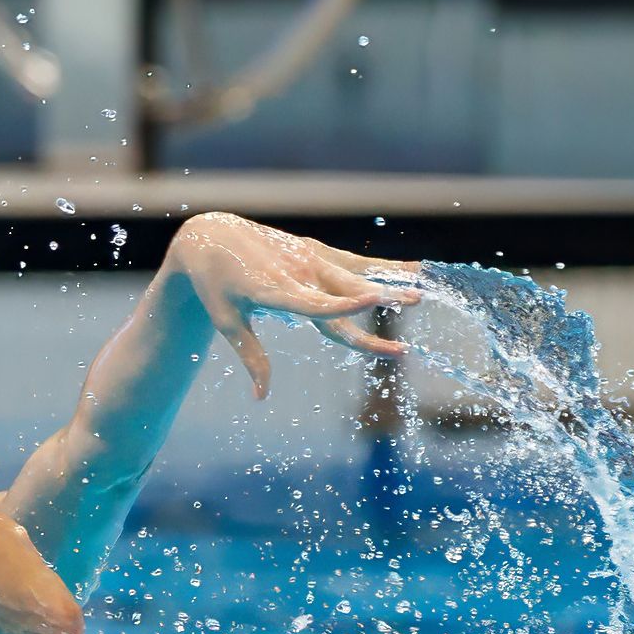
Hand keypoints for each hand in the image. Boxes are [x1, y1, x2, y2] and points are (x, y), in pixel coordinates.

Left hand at [165, 211, 420, 398]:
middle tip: (410, 316)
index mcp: (275, 291)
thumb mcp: (228, 322)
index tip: (373, 301)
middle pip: (345, 296)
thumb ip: (252, 357)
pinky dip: (383, 267)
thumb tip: (260, 397)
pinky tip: (414, 270)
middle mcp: (298, 272)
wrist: (212, 236)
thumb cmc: (216, 286)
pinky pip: (354, 261)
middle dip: (378, 307)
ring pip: (356, 276)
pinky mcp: (315, 250)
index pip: (315, 303)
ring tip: (421, 295)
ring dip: (389, 285)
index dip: (344, 305)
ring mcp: (309, 258)